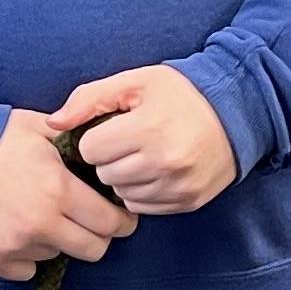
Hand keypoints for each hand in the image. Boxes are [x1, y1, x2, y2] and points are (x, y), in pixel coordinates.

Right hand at [0, 110, 136, 279]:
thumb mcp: (41, 129)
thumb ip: (76, 144)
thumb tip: (105, 155)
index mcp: (59, 190)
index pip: (110, 223)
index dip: (121, 221)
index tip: (121, 218)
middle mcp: (41, 224)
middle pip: (93, 250)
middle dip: (96, 236)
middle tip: (87, 222)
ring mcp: (16, 245)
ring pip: (57, 255)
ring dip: (56, 240)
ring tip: (37, 215)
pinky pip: (26, 269)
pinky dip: (26, 255)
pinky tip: (16, 230)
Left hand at [50, 68, 237, 216]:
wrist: (238, 111)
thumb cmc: (181, 93)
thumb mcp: (135, 81)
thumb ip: (90, 98)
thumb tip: (53, 123)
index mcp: (148, 128)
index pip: (90, 149)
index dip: (96, 137)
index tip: (113, 128)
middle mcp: (164, 162)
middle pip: (104, 174)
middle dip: (109, 158)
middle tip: (129, 141)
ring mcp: (178, 186)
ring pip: (120, 194)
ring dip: (124, 177)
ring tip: (143, 155)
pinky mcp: (188, 202)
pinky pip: (142, 207)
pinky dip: (141, 192)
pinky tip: (156, 171)